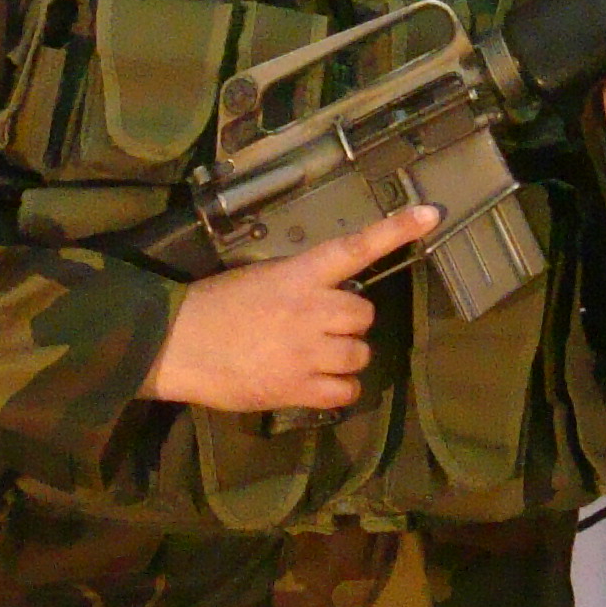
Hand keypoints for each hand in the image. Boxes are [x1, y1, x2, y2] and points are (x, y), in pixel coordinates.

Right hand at [140, 204, 438, 412]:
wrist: (175, 344)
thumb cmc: (212, 306)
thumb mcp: (258, 278)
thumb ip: (297, 285)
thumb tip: (326, 298)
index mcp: (298, 275)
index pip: (355, 247)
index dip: (395, 230)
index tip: (430, 215)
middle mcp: (310, 310)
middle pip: (364, 316)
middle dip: (350, 323)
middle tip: (322, 328)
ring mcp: (306, 351)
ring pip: (359, 355)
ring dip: (344, 357)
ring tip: (315, 357)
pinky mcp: (298, 388)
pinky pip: (345, 392)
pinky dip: (337, 389)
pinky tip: (315, 383)